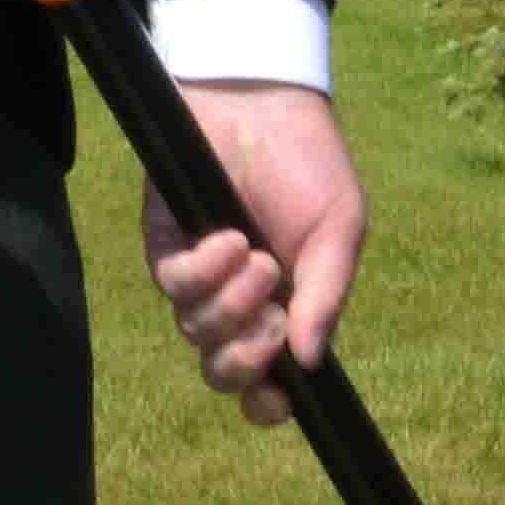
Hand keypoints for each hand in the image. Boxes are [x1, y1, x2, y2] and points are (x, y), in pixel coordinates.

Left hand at [146, 80, 364, 422]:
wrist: (264, 100)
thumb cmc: (310, 162)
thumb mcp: (339, 231)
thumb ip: (325, 297)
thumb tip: (308, 364)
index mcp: (287, 306)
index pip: (267, 380)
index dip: (266, 404)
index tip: (278, 401)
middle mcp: (239, 302)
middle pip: (223, 371)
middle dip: (245, 358)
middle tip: (272, 315)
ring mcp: (200, 277)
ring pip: (196, 333)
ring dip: (231, 304)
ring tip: (256, 256)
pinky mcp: (165, 245)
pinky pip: (172, 286)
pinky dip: (202, 271)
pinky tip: (226, 238)